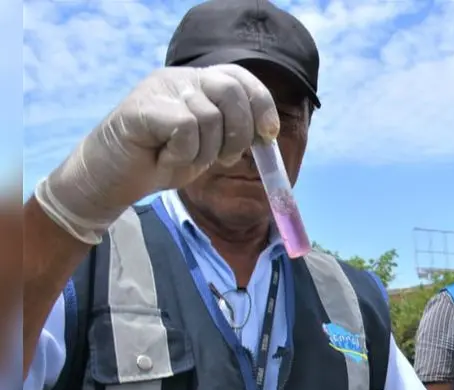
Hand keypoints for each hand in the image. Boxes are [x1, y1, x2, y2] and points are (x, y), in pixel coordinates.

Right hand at [34, 65, 278, 243]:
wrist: (113, 177)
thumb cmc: (161, 161)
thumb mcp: (208, 147)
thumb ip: (234, 134)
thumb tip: (269, 134)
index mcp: (199, 83)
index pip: (240, 77)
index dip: (261, 103)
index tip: (268, 135)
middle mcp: (181, 78)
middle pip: (231, 91)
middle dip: (240, 133)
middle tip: (225, 160)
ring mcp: (160, 88)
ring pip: (210, 117)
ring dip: (204, 152)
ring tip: (180, 159)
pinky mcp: (142, 105)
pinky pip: (186, 127)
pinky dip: (182, 153)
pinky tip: (164, 158)